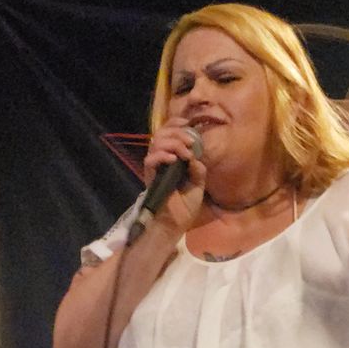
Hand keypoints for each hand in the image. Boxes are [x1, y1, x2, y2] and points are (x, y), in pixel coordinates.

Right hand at [144, 118, 206, 232]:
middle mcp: (161, 159)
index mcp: (172, 157)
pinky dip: (162, 155)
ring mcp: (155, 167)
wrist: (177, 223)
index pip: (168, 132)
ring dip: (173, 143)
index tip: (188, 124)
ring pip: (156, 142)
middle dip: (177, 132)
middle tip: (190, 142)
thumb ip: (198, 168)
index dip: (176, 124)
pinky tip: (173, 160)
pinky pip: (150, 159)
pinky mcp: (150, 177)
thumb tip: (195, 157)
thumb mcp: (198, 183)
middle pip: (161, 133)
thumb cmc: (186, 205)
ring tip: (185, 153)